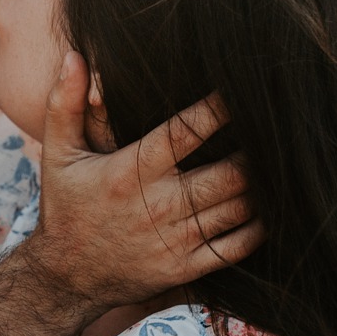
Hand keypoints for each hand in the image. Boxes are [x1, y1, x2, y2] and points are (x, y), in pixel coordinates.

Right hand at [16, 51, 260, 317]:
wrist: (65, 278)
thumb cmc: (66, 208)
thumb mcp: (57, 155)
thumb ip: (65, 104)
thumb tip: (74, 57)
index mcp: (131, 171)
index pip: (185, 133)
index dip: (218, 110)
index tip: (241, 91)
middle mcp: (158, 205)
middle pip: (229, 173)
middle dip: (257, 151)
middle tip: (274, 131)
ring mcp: (175, 239)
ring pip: (239, 208)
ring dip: (263, 186)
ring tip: (278, 164)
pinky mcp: (185, 268)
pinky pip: (236, 247)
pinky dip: (259, 228)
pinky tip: (267, 208)